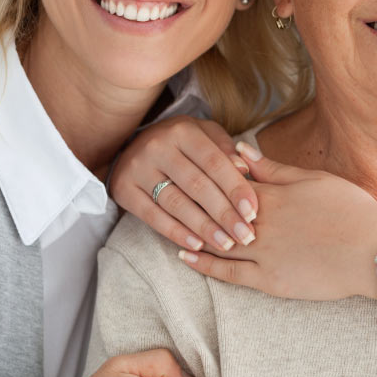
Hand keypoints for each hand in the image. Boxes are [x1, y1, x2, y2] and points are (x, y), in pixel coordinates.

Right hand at [109, 115, 257, 251]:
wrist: (133, 145)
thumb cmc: (183, 143)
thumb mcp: (205, 135)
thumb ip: (225, 149)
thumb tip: (244, 169)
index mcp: (182, 130)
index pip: (214, 162)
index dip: (235, 188)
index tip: (253, 212)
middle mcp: (157, 146)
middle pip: (197, 185)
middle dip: (224, 214)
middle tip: (245, 236)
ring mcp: (137, 168)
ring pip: (176, 203)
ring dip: (204, 228)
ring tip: (226, 244)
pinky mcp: (123, 189)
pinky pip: (152, 216)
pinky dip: (176, 233)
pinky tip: (196, 245)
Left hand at [178, 142, 376, 301]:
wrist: (376, 253)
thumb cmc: (351, 210)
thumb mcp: (314, 179)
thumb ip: (274, 167)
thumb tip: (240, 150)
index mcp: (272, 194)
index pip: (227, 181)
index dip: (207, 174)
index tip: (188, 167)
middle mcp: (261, 224)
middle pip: (214, 211)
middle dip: (190, 202)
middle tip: (167, 192)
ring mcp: (263, 254)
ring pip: (216, 243)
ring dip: (191, 233)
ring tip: (168, 224)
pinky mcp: (269, 280)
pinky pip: (228, 274)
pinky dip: (204, 265)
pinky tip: (186, 257)